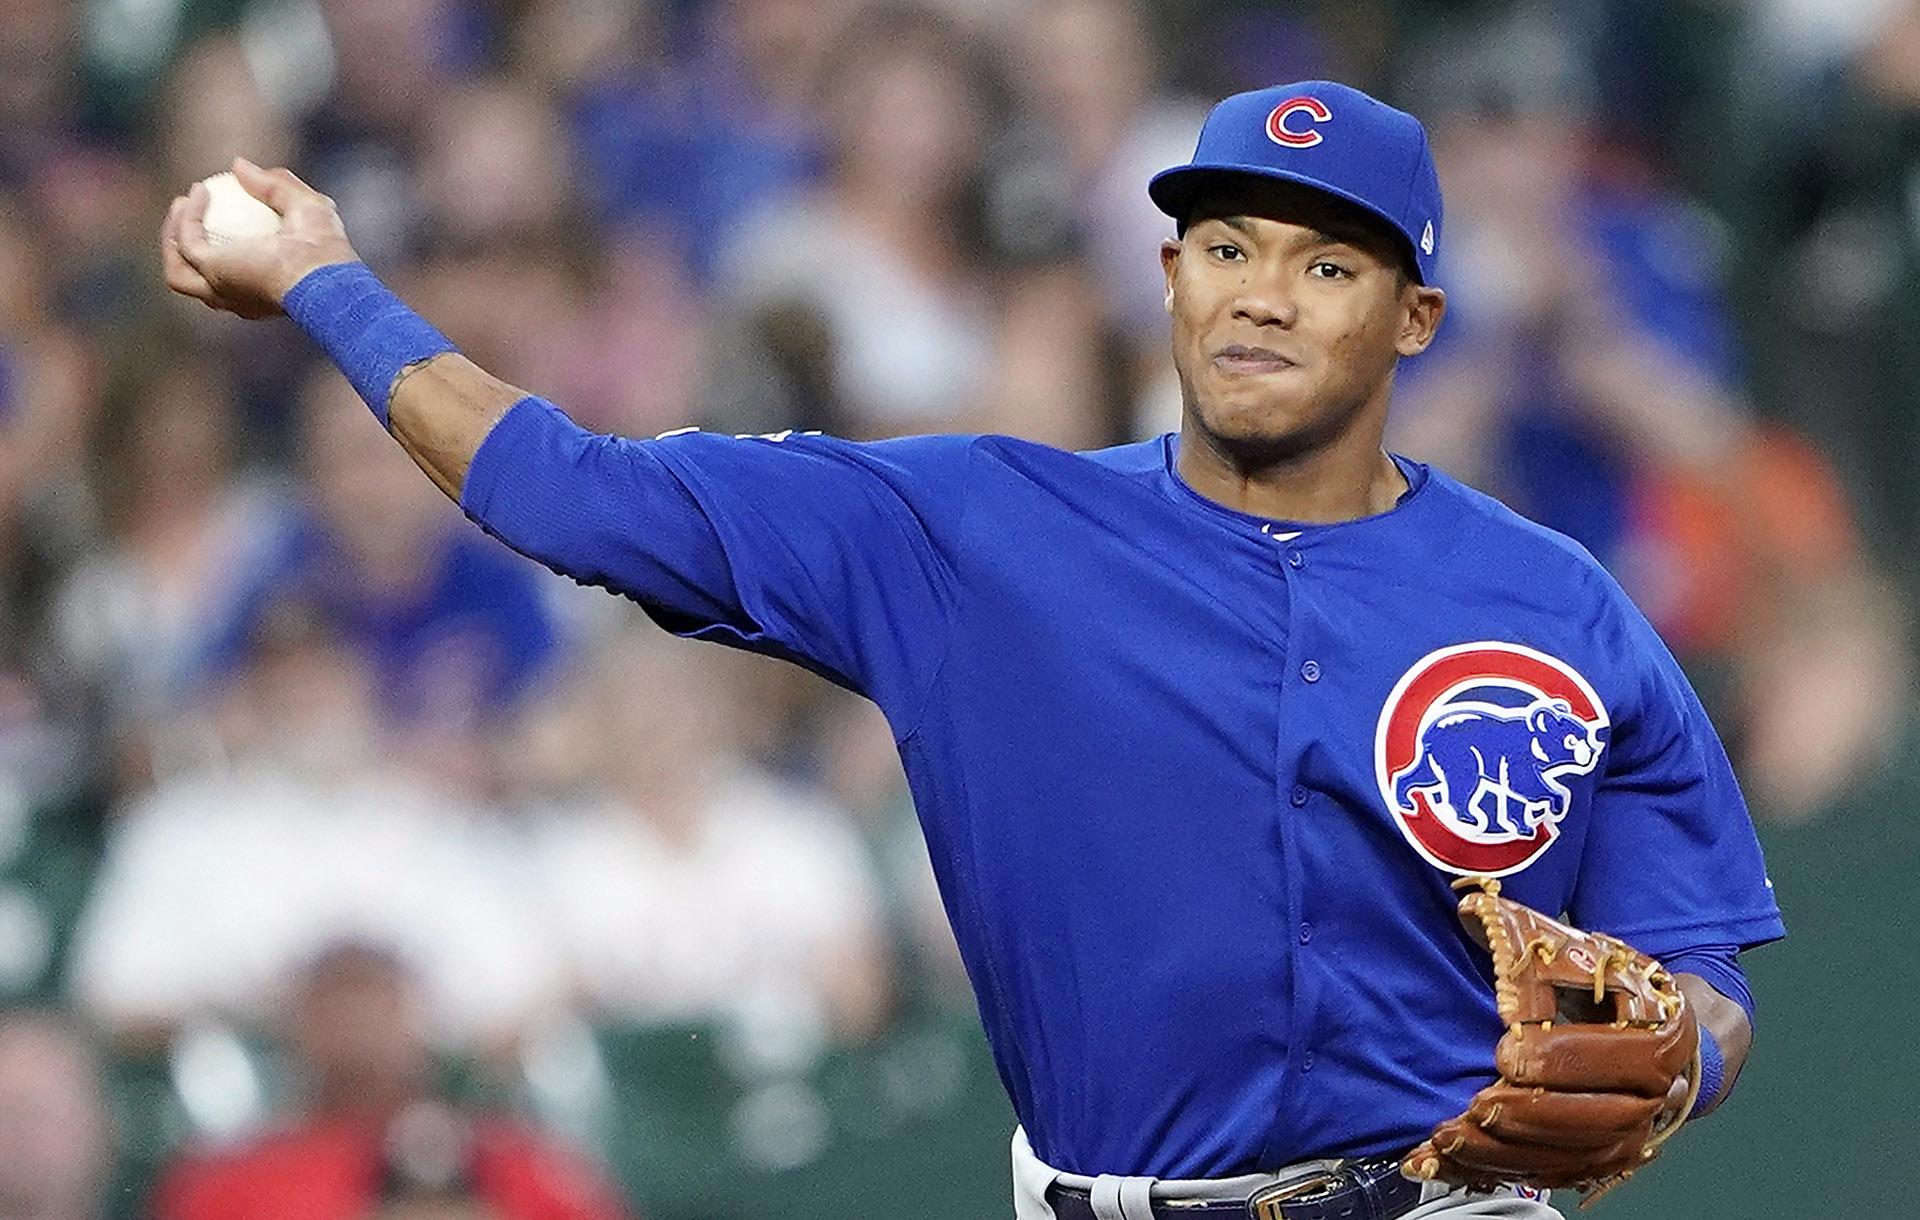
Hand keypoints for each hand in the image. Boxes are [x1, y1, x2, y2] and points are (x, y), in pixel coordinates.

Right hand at [160, 157, 359, 319]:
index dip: (220, 249)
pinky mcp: (212, 272)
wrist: (323, 270)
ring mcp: (222, 290)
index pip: (233, 277)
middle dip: (184, 251)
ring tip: (181, 202)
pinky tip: (199, 192)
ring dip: (173, 238)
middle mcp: (239, 299)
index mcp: (263, 292)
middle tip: (189, 212)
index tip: (221, 214)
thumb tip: (238, 165)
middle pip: (197, 282)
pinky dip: (188, 216)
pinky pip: (188, 241)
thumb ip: (275, 185)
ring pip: (179, 273)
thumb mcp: (307, 205)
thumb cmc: (325, 248)